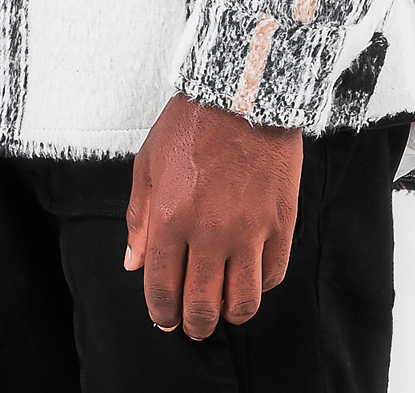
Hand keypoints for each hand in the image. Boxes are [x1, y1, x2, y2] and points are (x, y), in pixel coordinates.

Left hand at [124, 93, 301, 340]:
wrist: (243, 90)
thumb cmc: (192, 122)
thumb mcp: (148, 162)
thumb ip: (139, 218)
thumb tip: (133, 263)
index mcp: (171, 217)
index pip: (163, 289)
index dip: (162, 313)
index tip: (165, 318)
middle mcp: (210, 231)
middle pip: (202, 306)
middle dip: (194, 324)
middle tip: (194, 324)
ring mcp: (250, 230)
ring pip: (242, 302)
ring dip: (229, 314)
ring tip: (224, 308)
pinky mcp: (281, 223)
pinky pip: (273, 276)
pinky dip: (260, 286)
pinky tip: (250, 278)